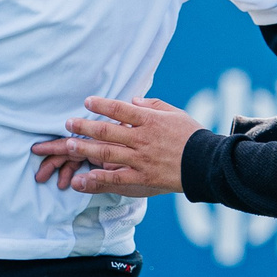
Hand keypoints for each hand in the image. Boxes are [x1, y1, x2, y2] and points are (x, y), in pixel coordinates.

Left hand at [30, 96, 200, 196]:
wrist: (207, 163)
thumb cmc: (193, 136)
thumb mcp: (176, 113)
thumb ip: (154, 105)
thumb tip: (133, 99)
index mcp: (150, 121)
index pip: (120, 109)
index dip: (102, 105)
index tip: (87, 102)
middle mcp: (142, 139)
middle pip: (108, 131)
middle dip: (85, 126)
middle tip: (69, 123)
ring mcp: (141, 159)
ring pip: (107, 153)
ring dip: (86, 148)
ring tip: (69, 144)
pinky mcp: (143, 177)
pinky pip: (117, 178)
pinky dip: (100, 177)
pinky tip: (84, 176)